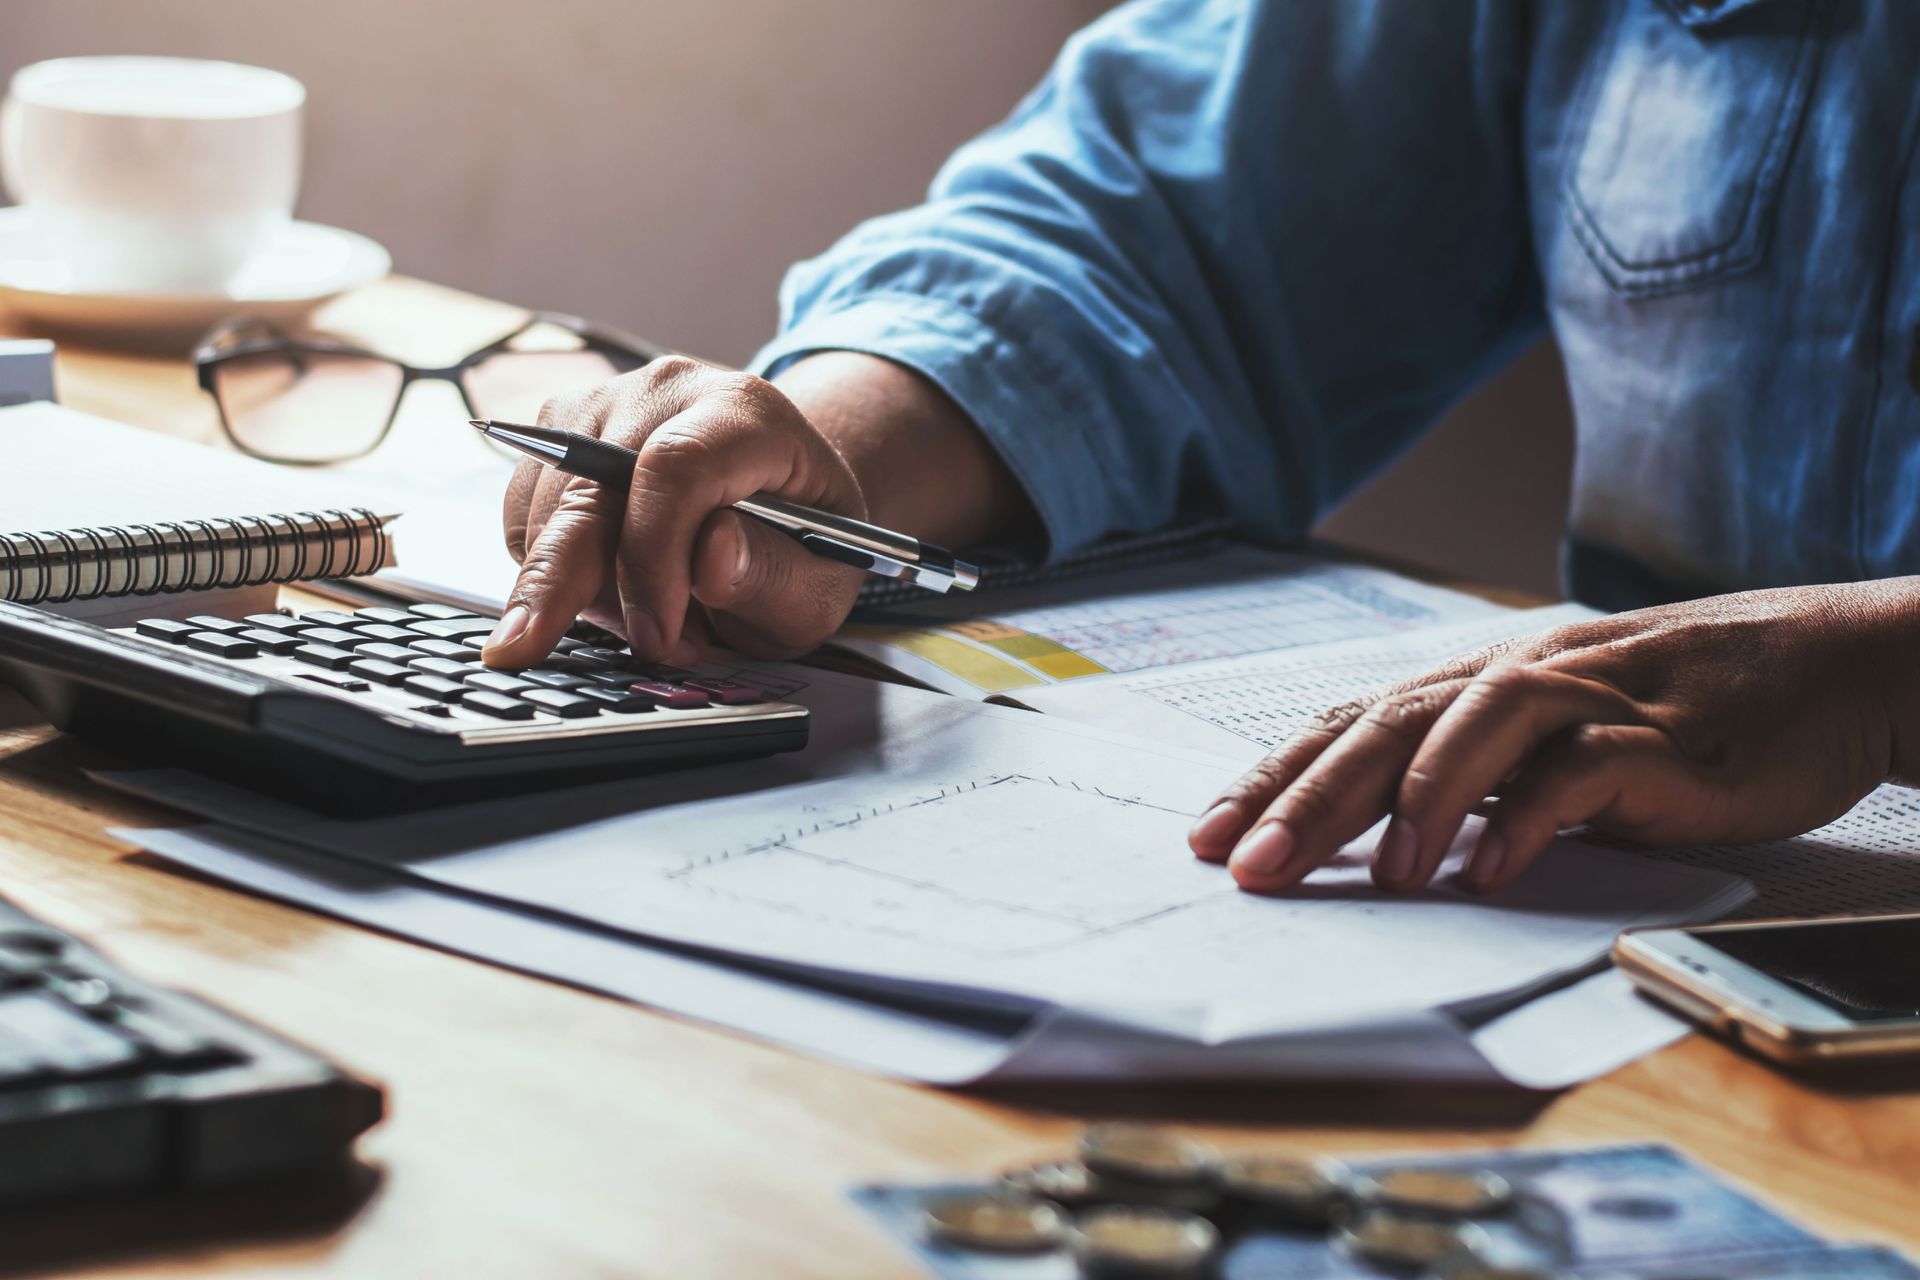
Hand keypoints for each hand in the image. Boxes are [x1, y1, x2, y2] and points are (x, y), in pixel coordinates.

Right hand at [488, 356, 868, 666]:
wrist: (772, 497)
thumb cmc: (799, 542)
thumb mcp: (821, 583)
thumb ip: (777, 576)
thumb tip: (712, 559)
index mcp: (747, 413)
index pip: (677, 466)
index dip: (654, 558)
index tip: (656, 632)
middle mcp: (667, 392)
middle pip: (589, 486)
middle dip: (568, 585)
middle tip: (538, 652)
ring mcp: (603, 405)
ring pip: (548, 511)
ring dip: (581, 591)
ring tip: (654, 620)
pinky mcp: (556, 432)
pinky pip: (525, 519)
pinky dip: (555, 573)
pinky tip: (619, 592)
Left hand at [1187, 582, 1919, 894]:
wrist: (1824, 669)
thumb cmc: (1671, 713)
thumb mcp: (1552, 739)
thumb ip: (1472, 776)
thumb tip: (1371, 841)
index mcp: (1475, 682)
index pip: (1350, 724)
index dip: (1273, 776)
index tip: (1206, 835)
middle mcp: (1514, 679)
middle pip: (1386, 728)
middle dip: (1307, 800)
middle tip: (1246, 866)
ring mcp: (1586, 702)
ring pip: (1472, 733)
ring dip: (1417, 805)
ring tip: (1378, 878)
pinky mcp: (1655, 740)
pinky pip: (1579, 774)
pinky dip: (1528, 819)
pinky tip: (1490, 870)